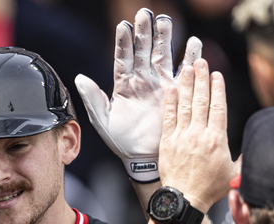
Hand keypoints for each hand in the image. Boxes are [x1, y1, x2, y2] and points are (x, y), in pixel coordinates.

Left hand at [75, 8, 201, 182]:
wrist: (144, 158)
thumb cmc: (122, 141)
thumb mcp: (103, 121)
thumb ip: (93, 99)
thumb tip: (80, 78)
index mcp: (123, 85)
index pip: (123, 58)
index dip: (123, 42)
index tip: (123, 26)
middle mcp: (142, 81)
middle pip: (143, 50)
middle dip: (144, 31)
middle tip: (144, 13)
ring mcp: (159, 84)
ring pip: (162, 55)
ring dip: (164, 37)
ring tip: (165, 20)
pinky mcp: (176, 92)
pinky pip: (183, 71)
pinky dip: (190, 57)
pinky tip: (193, 42)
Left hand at [159, 59, 235, 212]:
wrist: (185, 199)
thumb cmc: (210, 189)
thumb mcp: (234, 173)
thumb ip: (243, 157)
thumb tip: (254, 148)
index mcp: (217, 139)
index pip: (218, 107)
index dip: (217, 88)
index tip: (216, 74)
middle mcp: (199, 134)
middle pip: (201, 100)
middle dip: (201, 79)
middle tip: (200, 61)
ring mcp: (181, 137)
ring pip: (185, 105)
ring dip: (187, 84)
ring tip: (187, 67)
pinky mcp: (167, 142)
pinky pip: (168, 118)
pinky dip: (170, 102)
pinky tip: (171, 88)